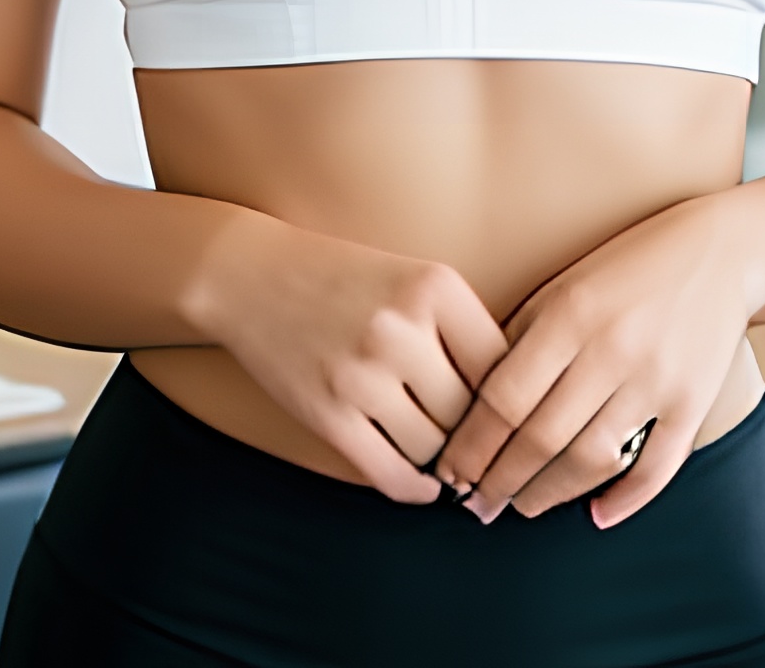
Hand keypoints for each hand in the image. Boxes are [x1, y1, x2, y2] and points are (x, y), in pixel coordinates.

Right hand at [192, 213, 508, 503]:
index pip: (502, 363)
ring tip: (447, 453)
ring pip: (434, 447)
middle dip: (476, 432)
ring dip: (443, 458)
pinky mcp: (327, 414)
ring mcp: (361, 374)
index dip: (512, 394)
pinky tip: (424, 482)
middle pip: (470, 412)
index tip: (513, 411)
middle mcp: (401, 328)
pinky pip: (390, 473)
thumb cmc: (344, 278)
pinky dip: (415, 487)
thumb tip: (512, 402)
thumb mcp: (414, 277)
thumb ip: (462, 328)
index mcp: (434, 286)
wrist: (251, 276)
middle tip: (481, 442)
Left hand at [435, 195, 756, 528]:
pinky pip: (656, 467)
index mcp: (570, 314)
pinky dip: (624, 499)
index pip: (505, 398)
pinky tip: (596, 514)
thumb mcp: (564, 285)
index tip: (451, 471)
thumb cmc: (627, 267)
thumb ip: (521, 336)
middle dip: (501, 479)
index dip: (472, 445)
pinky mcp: (692, 402)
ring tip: (523, 506)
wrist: (719, 251)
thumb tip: (474, 401)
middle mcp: (611, 349)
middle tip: (477, 502)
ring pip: (591, 459)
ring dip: (549, 494)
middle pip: (542, 437)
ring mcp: (655, 380)